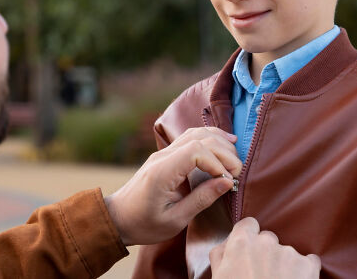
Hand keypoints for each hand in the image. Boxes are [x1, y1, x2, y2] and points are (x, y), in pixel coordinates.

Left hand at [104, 127, 241, 245]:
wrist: (118, 218)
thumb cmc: (144, 224)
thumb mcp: (175, 220)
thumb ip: (202, 199)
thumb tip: (226, 182)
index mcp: (162, 172)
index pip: (196, 151)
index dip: (217, 162)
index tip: (228, 181)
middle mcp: (162, 156)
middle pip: (199, 138)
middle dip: (223, 152)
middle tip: (238, 172)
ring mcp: (162, 153)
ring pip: (195, 133)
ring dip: (218, 142)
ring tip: (236, 157)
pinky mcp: (166, 155)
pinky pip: (189, 138)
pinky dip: (209, 139)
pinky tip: (224, 144)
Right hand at [210, 217, 320, 278]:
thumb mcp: (218, 276)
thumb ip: (220, 254)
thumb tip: (227, 243)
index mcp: (242, 242)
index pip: (248, 224)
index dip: (249, 237)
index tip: (250, 249)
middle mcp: (266, 242)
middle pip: (268, 238)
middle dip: (266, 252)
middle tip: (262, 273)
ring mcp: (289, 253)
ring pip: (286, 252)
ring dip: (283, 264)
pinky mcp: (308, 266)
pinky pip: (309, 261)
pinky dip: (304, 271)